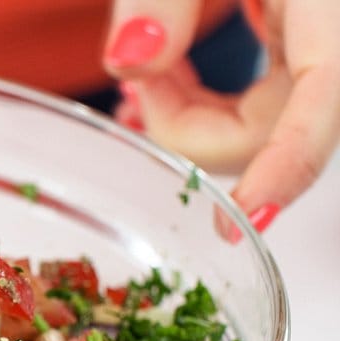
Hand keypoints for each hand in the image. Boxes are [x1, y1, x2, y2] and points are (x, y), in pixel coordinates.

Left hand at [104, 0, 339, 236]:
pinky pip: (256, 102)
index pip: (325, 96)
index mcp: (332, 6)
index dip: (290, 161)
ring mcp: (320, 42)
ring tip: (142, 81)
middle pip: (275, 124)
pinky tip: (163, 81)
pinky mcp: (301, 46)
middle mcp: (335, 32)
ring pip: (258, 122)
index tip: (250, 213)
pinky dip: (201, 102)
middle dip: (188, 123)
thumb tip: (129, 65)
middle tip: (133, 86)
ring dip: (188, 115)